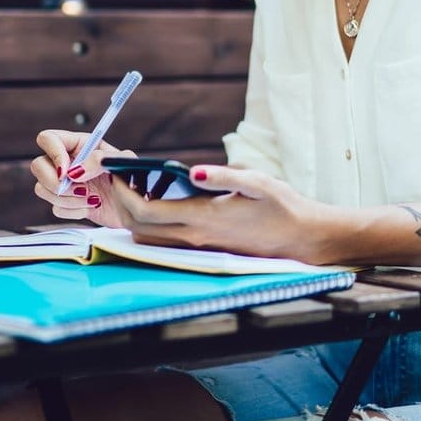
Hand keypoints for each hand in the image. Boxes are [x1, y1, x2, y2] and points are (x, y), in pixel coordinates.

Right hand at [29, 129, 137, 228]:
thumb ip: (99, 160)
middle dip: (54, 182)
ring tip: (92, 199)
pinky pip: (55, 208)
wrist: (136, 206)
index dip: (52, 154)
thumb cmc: (131, 177)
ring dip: (66, 198)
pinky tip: (91, 207)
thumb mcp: (122, 162)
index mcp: (78, 144)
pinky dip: (73, 211)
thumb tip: (74, 172)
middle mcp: (67, 162)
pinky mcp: (66, 203)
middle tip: (79, 190)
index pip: (48, 139)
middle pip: (37, 166)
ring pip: (42, 189)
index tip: (67, 172)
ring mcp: (64, 183)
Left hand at [100, 164, 345, 263]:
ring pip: (150, 239)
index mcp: (203, 219)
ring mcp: (199, 247)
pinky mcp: (205, 249)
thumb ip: (222, 175)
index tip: (118, 173)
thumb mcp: (256, 182)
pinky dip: (151, 224)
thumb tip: (191, 171)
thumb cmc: (282, 206)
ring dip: (134, 217)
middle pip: (140, 229)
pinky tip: (160, 202)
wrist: (302, 238)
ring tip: (136, 188)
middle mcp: (195, 238)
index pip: (146, 212)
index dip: (124, 194)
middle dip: (121, 205)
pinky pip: (165, 242)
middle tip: (119, 178)